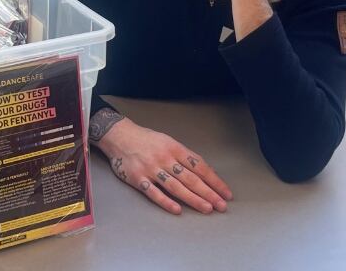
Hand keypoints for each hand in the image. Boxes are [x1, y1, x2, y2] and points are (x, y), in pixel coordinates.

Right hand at [95, 117, 232, 214]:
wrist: (119, 136)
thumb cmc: (146, 140)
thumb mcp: (168, 141)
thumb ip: (185, 156)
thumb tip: (205, 172)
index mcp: (174, 148)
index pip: (199, 167)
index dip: (214, 181)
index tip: (225, 193)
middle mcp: (164, 158)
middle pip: (190, 178)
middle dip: (208, 193)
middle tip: (221, 206)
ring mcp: (151, 169)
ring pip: (175, 187)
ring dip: (192, 199)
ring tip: (206, 209)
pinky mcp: (138, 179)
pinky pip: (153, 192)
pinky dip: (165, 201)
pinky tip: (177, 209)